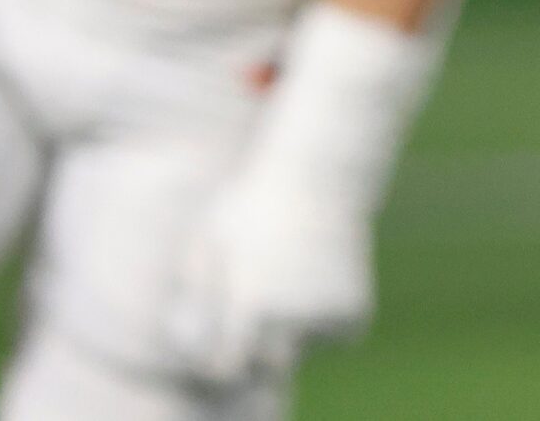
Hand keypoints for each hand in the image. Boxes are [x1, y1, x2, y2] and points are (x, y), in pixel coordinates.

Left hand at [165, 158, 375, 385]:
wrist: (320, 172)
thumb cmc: (255, 200)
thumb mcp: (209, 237)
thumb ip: (193, 289)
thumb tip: (186, 331)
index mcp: (248, 303)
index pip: (227, 367)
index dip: (224, 355)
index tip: (229, 332)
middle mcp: (288, 318)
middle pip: (269, 363)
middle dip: (265, 345)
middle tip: (268, 304)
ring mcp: (324, 315)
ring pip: (305, 346)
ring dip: (299, 329)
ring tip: (296, 277)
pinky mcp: (354, 309)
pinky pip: (336, 334)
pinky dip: (330, 318)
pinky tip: (323, 278)